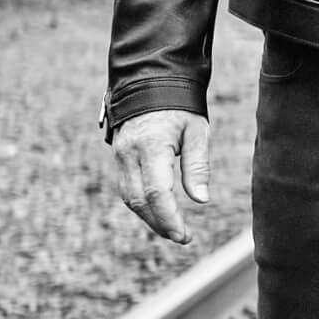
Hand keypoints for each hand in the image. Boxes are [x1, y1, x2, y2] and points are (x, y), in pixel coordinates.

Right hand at [113, 108, 210, 244]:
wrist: (150, 82)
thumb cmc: (180, 107)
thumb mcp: (197, 131)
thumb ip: (197, 166)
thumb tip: (201, 200)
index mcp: (152, 146)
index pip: (158, 193)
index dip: (169, 218)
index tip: (184, 235)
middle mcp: (129, 153)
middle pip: (139, 201)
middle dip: (159, 224)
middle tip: (182, 237)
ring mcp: (120, 155)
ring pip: (129, 197)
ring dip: (149, 218)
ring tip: (172, 229)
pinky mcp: (118, 156)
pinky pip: (126, 187)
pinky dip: (142, 204)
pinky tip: (159, 212)